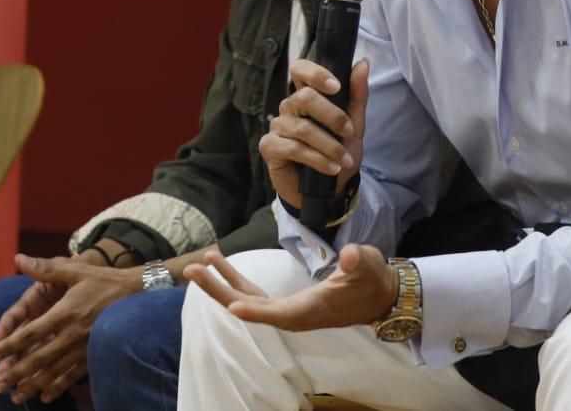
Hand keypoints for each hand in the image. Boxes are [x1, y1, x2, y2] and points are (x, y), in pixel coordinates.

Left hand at [0, 253, 142, 403]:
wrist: (137, 294)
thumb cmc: (102, 280)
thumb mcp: (74, 270)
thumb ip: (45, 268)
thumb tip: (18, 259)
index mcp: (64, 313)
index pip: (31, 333)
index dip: (10, 345)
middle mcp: (72, 334)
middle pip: (39, 358)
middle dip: (17, 373)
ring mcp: (84, 347)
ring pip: (54, 370)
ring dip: (33, 384)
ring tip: (16, 397)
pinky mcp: (94, 354)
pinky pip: (73, 374)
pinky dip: (58, 386)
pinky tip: (45, 395)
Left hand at [184, 245, 395, 330]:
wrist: (377, 295)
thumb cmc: (372, 279)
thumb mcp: (369, 266)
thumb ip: (358, 262)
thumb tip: (350, 255)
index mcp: (311, 310)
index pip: (279, 314)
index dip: (256, 312)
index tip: (232, 308)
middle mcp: (293, 315)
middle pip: (250, 307)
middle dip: (220, 290)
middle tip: (192, 270)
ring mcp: (286, 310)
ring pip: (247, 301)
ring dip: (221, 283)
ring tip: (200, 262)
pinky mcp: (285, 303)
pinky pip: (253, 294)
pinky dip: (235, 279)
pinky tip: (219, 264)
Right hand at [261, 58, 369, 207]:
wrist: (330, 190)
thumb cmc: (338, 154)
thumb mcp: (354, 126)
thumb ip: (357, 96)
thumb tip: (363, 63)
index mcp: (307, 97)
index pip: (300, 69)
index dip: (315, 73)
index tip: (336, 86)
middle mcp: (289, 107)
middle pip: (304, 98)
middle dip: (332, 116)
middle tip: (348, 133)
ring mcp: (277, 126)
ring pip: (302, 128)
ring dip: (329, 146)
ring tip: (344, 160)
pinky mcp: (269, 147)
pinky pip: (292, 148)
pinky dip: (317, 159)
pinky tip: (331, 169)